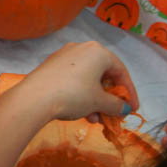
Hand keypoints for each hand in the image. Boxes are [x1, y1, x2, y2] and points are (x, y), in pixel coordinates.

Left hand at [21, 41, 138, 122]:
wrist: (35, 98)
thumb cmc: (74, 95)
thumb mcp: (99, 102)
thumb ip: (116, 105)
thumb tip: (124, 108)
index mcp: (97, 51)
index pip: (121, 71)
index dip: (129, 92)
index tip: (132, 109)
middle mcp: (81, 48)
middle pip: (102, 74)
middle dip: (108, 98)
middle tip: (112, 114)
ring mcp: (64, 56)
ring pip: (87, 79)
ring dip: (94, 100)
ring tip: (95, 119)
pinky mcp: (51, 66)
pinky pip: (73, 80)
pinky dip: (80, 95)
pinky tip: (80, 112)